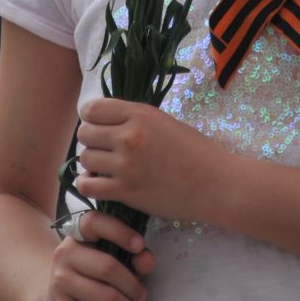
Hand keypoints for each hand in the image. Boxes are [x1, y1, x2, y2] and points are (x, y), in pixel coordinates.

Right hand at [35, 210, 157, 300]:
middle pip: (108, 267)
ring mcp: (58, 284)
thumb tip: (146, 259)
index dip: (119, 231)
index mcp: (76, 237)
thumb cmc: (90, 282)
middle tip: (141, 297)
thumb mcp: (113, 264)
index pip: (93, 222)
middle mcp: (63, 256)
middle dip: (133, 286)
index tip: (140, 246)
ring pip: (107, 297)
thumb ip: (134, 257)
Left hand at [74, 96, 230, 222]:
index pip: (92, 109)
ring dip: (92, 163)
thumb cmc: (194, 150)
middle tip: (104, 149)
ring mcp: (125, 164)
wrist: (215, 183)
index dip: (91, 118)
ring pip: (85, 158)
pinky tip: (100, 183)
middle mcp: (129, 136)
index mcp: (139, 114)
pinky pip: (87, 185)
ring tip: (107, 168)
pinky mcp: (125, 191)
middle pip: (84, 133)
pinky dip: (88, 184)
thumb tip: (103, 122)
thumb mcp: (163, 122)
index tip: (98, 127)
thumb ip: (134, 119)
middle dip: (91, 141)